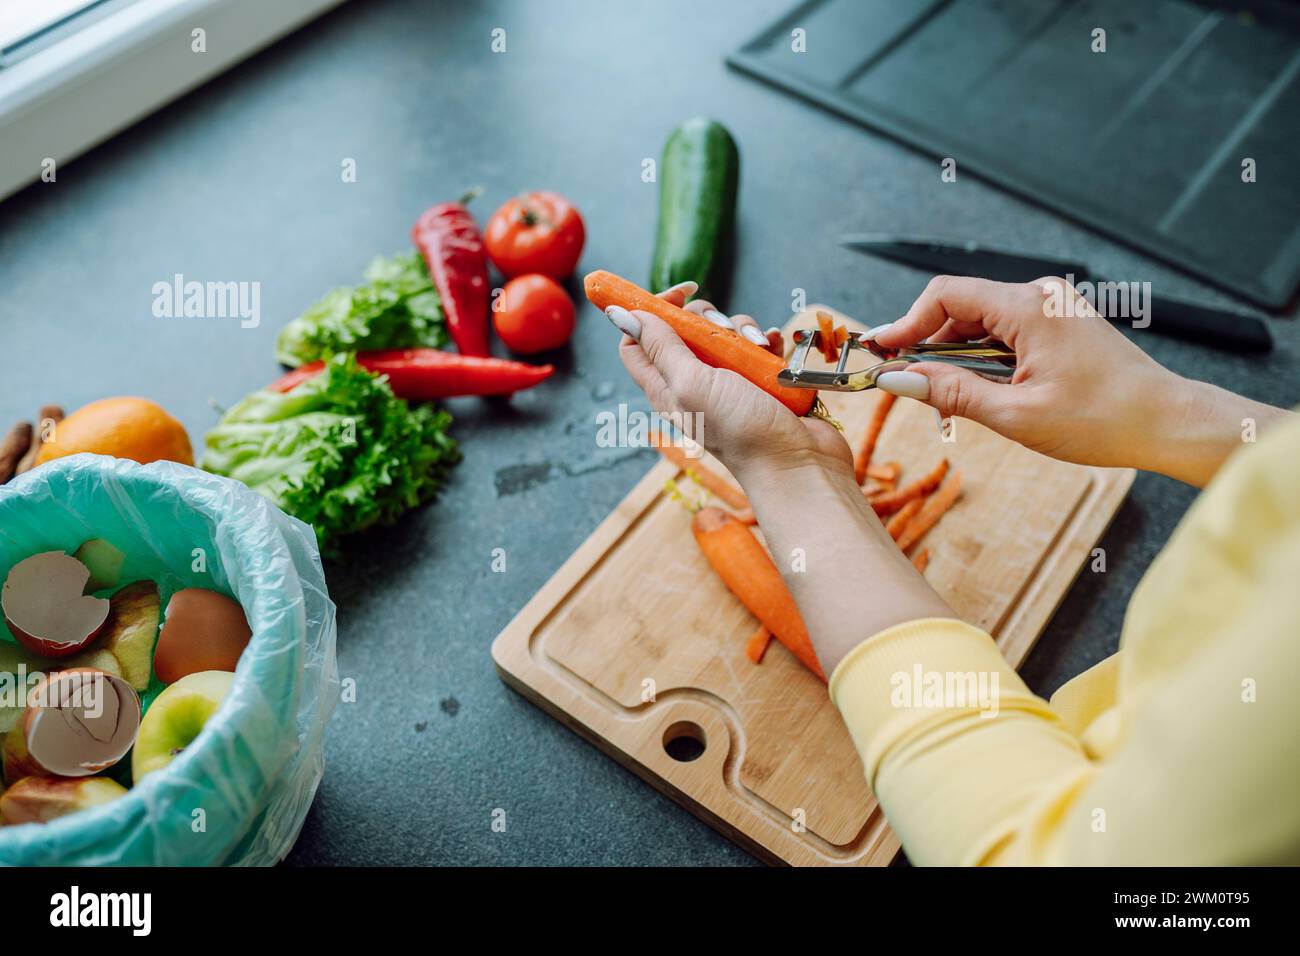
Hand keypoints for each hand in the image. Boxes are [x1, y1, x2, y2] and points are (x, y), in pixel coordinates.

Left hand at [606, 282, 953, 674]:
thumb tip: (624, 314)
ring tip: (757, 349)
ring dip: (742, 331)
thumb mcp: (691, 383)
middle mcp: (692, 382)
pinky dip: (766, 342)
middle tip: (722, 331)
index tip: (678, 295)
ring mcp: (727, 381)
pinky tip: (775, 351)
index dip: (650, 311)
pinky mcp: (759, 380)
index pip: (637, 339)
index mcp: (665, 387)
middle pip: (684, 328)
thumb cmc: (741, 430)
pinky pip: (756, 345)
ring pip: (724, 333)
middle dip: (706, 318)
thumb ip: (661, 347)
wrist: (798, 462)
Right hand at [870, 275, 1262, 482]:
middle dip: (928, 345)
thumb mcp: (1014, 415)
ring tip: (952, 399)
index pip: (945, 296)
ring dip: (956, 356)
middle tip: (909, 386)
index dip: (905, 324)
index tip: (881, 352)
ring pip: (981, 321)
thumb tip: (899, 381)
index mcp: (1029, 307)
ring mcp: (1053, 307)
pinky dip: (983, 357)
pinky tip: (985, 390)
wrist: (1165, 422)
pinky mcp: (1060, 323)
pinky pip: (1005, 330)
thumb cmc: (1102, 420)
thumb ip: (950, 393)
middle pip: (960, 307)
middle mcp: (1040, 296)